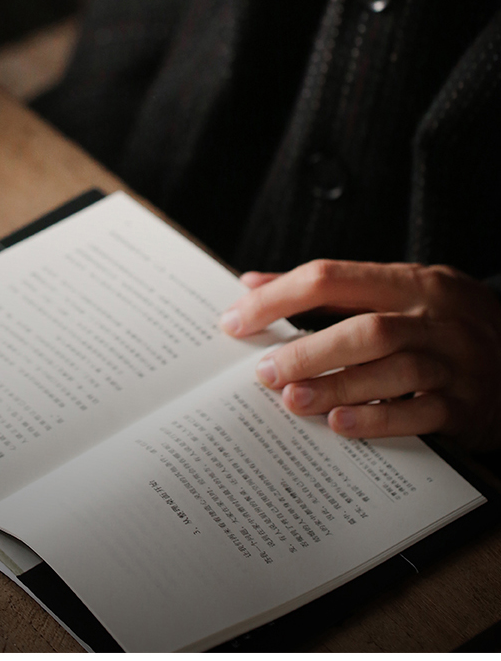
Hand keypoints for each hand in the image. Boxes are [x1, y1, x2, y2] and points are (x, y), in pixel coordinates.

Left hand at [219, 260, 500, 450]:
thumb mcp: (399, 289)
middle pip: (365, 327)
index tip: (237, 319)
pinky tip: (341, 425)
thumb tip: (252, 283)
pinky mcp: (467, 405)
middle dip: (308, 349)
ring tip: (291, 400)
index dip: (279, 298)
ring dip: (336, 385)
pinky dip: (378, 419)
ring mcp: (454, 361)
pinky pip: (421, 413)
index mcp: (410, 281)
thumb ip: (329, 289)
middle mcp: (434, 317)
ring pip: (393, 368)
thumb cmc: (444, 322)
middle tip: (264, 371)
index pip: (333, 278)